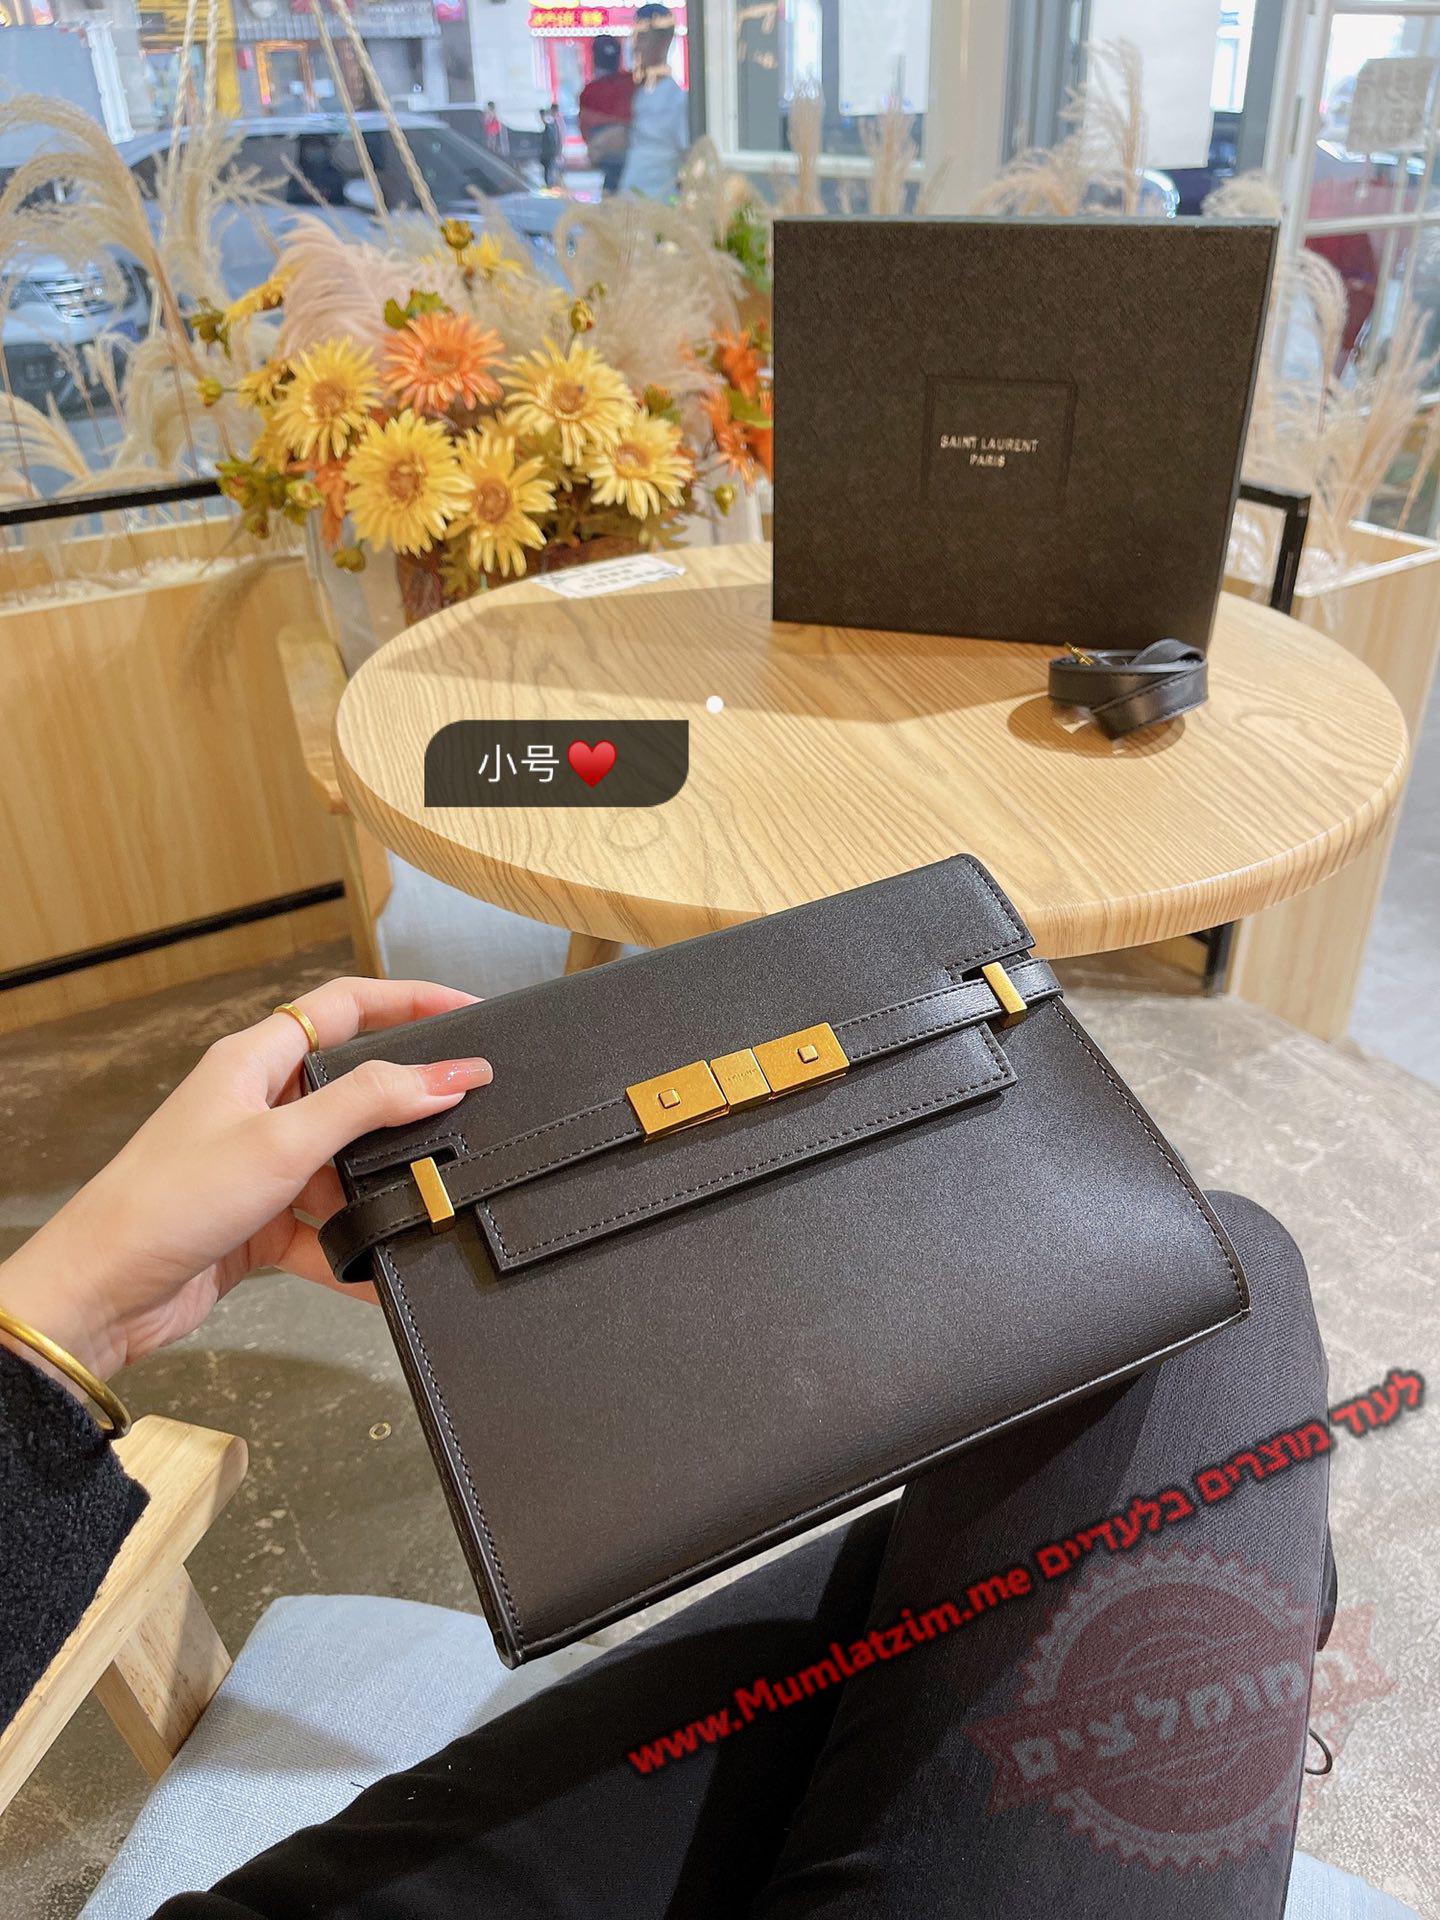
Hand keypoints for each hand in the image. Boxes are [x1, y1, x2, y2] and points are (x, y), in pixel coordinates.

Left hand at [0, 978, 490, 1385]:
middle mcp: (259, 1104)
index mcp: (256, 1060)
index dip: (411, 1001)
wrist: (102, 1293)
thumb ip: (370, 1104)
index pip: (348, 1006)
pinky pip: (325, 1230)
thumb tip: (447, 1075)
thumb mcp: (283, 1142)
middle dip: (408, 1109)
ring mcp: (260, 1165)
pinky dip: (352, 1251)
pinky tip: (379, 1273)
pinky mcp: (260, 1222)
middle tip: (470, 1117)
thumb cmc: (167, 1201)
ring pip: (345, 1165)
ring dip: (380, 1191)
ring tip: (425, 1206)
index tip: (470, 1013)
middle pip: (355, 1089)